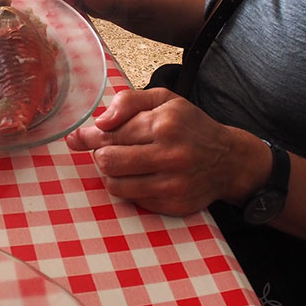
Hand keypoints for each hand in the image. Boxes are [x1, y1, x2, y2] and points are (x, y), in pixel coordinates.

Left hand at [67, 88, 252, 215]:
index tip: (77, 138)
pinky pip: (133, 199)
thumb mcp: (165, 100)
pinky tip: (142, 177)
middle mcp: (170, 155)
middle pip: (107, 161)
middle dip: (100, 155)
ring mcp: (172, 184)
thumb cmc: (191, 126)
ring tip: (124, 163)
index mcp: (165, 124)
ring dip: (112, 174)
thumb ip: (128, 101)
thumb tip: (99, 122)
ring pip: (115, 185)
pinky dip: (130, 188)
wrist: (228, 160)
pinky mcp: (173, 205)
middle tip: (107, 150)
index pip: (110, 134)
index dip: (88, 137)